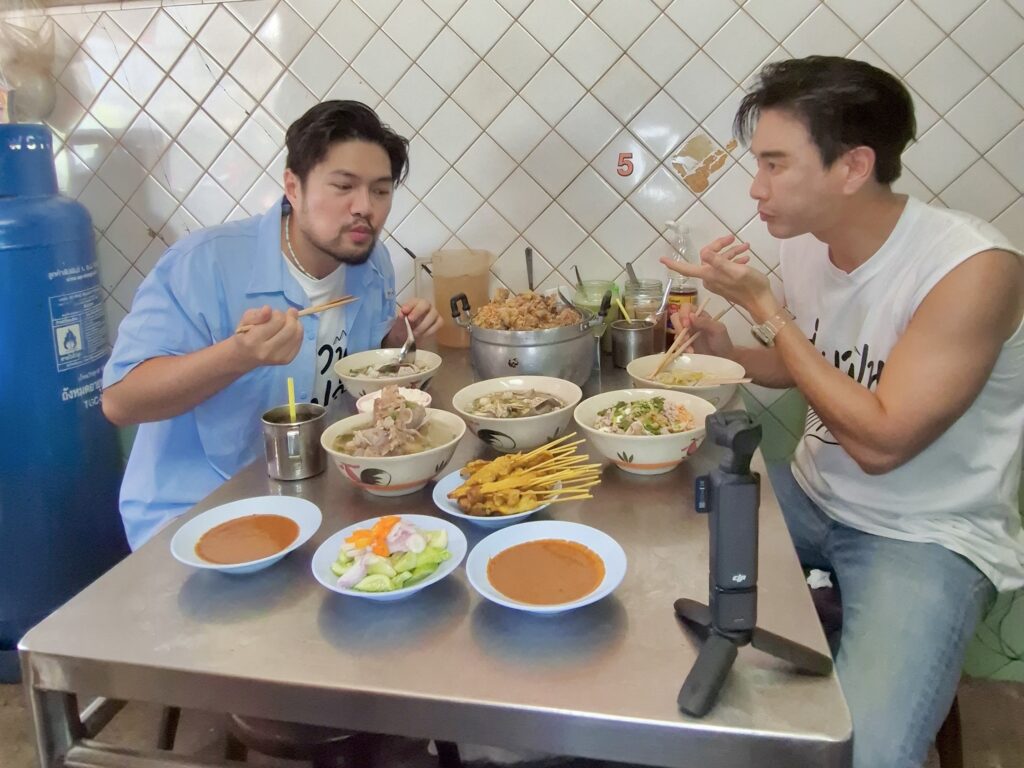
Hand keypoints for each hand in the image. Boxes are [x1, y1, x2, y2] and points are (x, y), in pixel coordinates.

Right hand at [231, 305, 302, 368]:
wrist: (245, 356)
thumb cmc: (245, 335)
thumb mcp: (245, 321)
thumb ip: (256, 314)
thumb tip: (268, 309)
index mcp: (252, 340)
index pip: (277, 320)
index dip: (278, 313)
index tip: (274, 313)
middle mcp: (265, 352)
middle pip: (290, 328)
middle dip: (290, 317)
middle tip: (285, 316)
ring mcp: (277, 358)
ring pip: (297, 335)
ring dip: (296, 324)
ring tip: (288, 322)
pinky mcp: (286, 361)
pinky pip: (299, 343)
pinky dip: (298, 333)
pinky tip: (290, 331)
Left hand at [385, 299, 442, 345]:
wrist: (409, 336)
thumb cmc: (404, 326)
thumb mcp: (400, 322)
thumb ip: (401, 317)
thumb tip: (402, 314)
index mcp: (415, 303)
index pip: (414, 300)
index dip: (410, 305)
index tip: (404, 311)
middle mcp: (426, 305)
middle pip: (425, 304)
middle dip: (417, 311)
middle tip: (410, 319)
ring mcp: (434, 313)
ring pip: (433, 314)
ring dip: (423, 324)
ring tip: (414, 333)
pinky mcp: (439, 322)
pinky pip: (438, 324)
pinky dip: (430, 330)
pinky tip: (422, 335)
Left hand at [660, 236, 776, 319]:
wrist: (762, 302)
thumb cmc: (750, 286)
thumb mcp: (736, 271)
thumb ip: (719, 262)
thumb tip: (704, 252)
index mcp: (709, 276)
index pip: (687, 269)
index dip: (674, 264)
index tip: (662, 259)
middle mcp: (711, 279)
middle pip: (708, 258)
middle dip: (719, 246)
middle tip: (733, 238)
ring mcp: (719, 281)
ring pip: (720, 261)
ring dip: (731, 252)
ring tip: (746, 246)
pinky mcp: (727, 282)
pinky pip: (726, 266)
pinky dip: (735, 259)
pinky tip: (745, 255)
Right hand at [671, 304, 733, 357]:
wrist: (722, 358)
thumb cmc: (722, 342)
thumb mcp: (718, 330)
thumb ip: (705, 322)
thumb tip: (691, 316)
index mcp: (699, 315)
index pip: (686, 307)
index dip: (683, 314)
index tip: (686, 324)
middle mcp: (690, 322)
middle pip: (676, 317)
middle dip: (679, 327)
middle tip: (686, 338)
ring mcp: (686, 333)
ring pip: (674, 331)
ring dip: (680, 340)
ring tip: (691, 349)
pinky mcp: (683, 344)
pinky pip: (676, 343)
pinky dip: (681, 348)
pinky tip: (690, 352)